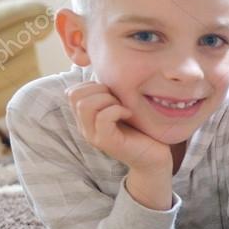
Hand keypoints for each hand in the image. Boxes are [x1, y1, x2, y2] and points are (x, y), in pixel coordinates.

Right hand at [67, 82, 172, 208]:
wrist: (156, 157)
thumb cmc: (143, 129)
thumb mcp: (123, 106)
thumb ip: (111, 94)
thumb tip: (108, 71)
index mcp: (86, 117)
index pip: (72, 92)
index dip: (93, 85)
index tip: (115, 93)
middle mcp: (85, 127)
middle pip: (75, 95)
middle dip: (100, 89)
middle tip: (119, 99)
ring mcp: (93, 136)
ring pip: (85, 105)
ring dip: (108, 99)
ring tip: (124, 107)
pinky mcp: (107, 142)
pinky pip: (103, 117)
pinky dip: (118, 110)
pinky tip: (129, 114)